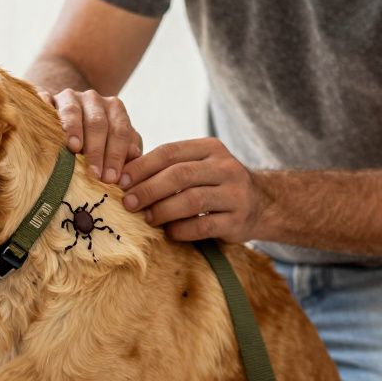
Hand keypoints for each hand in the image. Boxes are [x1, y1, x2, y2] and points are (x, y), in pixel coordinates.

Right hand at [38, 88, 142, 183]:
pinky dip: (45, 109)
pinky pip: (45, 100)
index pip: (119, 131)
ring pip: (73, 111)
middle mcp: (93, 99)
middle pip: (98, 122)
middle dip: (97, 151)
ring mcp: (69, 97)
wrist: (68, 123)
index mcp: (114, 109)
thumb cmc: (97, 143)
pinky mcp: (48, 98)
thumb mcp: (116, 147)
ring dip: (74, 130)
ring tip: (74, 149)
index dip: (116, 155)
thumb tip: (134, 155)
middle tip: (95, 174)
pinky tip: (46, 126)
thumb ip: (127, 151)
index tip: (111, 178)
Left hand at [119, 137, 263, 242]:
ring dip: (163, 210)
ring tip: (147, 218)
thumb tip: (123, 176)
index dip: (142, 167)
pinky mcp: (237, 220)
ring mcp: (235, 193)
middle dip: (148, 190)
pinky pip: (203, 225)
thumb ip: (169, 168)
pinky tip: (169, 232)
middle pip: (179, 175)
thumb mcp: (199, 166)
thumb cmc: (215, 185)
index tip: (121, 181)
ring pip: (192, 200)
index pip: (170, 152)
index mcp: (210, 148)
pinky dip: (181, 230)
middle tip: (128, 203)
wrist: (261, 204)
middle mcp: (225, 167)